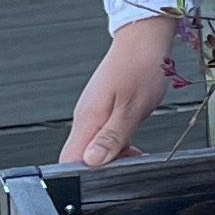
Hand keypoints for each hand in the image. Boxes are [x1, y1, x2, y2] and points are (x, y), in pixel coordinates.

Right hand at [59, 18, 178, 167]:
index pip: (70, 159)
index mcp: (87, 118)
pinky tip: (132, 138)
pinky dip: (118, 143)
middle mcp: (85, 117)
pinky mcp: (101, 110)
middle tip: (130, 158)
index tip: (112, 172)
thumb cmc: (140, 66)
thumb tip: (93, 160)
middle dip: (103, 166)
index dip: (87, 174)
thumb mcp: (132, 107)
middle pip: (80, 156)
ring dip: (113, 154)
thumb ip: (112, 135)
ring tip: (135, 148)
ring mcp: (92, 113)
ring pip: (93, 147)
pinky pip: (102, 136)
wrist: (143, 41)